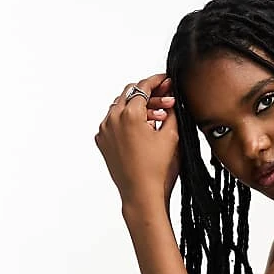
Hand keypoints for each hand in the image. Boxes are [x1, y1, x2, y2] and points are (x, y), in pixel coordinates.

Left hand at [95, 73, 180, 207]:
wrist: (141, 193)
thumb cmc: (157, 169)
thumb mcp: (171, 135)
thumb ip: (171, 111)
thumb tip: (170, 99)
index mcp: (130, 114)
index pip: (143, 87)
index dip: (157, 81)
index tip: (165, 79)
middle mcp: (113, 118)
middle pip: (129, 93)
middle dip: (148, 94)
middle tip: (165, 98)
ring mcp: (105, 130)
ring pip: (120, 107)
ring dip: (137, 107)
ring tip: (156, 117)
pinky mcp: (102, 141)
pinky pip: (113, 122)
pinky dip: (126, 120)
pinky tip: (142, 129)